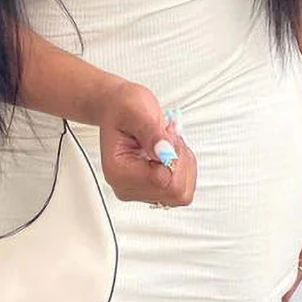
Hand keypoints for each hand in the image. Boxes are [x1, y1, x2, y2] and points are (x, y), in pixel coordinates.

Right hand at [97, 80, 196, 206]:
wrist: (119, 108)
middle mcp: (126, 187)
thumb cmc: (123, 108)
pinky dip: (184, 168)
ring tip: (167, 143)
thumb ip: (151, 133)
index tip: (166, 136)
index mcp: (117, 172)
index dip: (173, 157)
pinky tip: (170, 152)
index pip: (162, 181)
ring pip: (182, 193)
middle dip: (180, 160)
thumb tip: (166, 153)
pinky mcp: (152, 191)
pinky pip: (183, 190)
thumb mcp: (136, 112)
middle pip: (175, 192)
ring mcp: (140, 192)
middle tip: (167, 137)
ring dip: (183, 164)